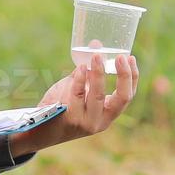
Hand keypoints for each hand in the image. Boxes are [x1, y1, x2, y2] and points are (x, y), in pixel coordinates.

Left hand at [13, 46, 139, 155]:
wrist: (41, 129)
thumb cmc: (63, 106)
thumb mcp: (79, 90)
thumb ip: (88, 71)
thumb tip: (96, 44)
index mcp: (108, 114)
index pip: (128, 96)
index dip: (132, 77)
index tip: (130, 57)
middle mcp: (101, 120)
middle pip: (122, 97)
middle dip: (123, 75)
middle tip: (120, 56)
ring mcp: (86, 121)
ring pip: (97, 95)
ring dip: (98, 73)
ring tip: (96, 56)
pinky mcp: (71, 118)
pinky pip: (78, 95)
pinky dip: (80, 79)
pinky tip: (81, 68)